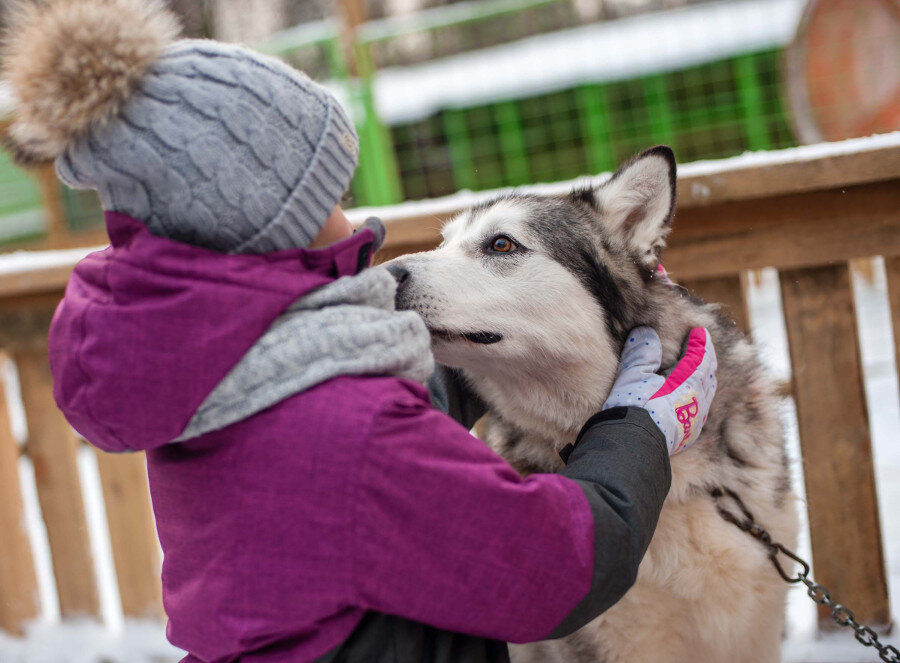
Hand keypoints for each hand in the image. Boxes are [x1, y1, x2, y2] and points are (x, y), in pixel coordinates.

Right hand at [603, 327, 716, 454]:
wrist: (634, 446)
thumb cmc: (634, 408)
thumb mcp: (634, 375)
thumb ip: (642, 352)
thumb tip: (646, 334)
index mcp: (689, 384)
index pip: (700, 358)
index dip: (700, 343)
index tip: (699, 332)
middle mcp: (698, 402)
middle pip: (708, 376)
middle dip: (706, 360)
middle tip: (702, 349)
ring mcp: (694, 421)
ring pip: (706, 395)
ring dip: (703, 380)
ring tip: (697, 373)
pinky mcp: (687, 435)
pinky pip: (699, 411)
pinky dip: (697, 398)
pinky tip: (688, 401)